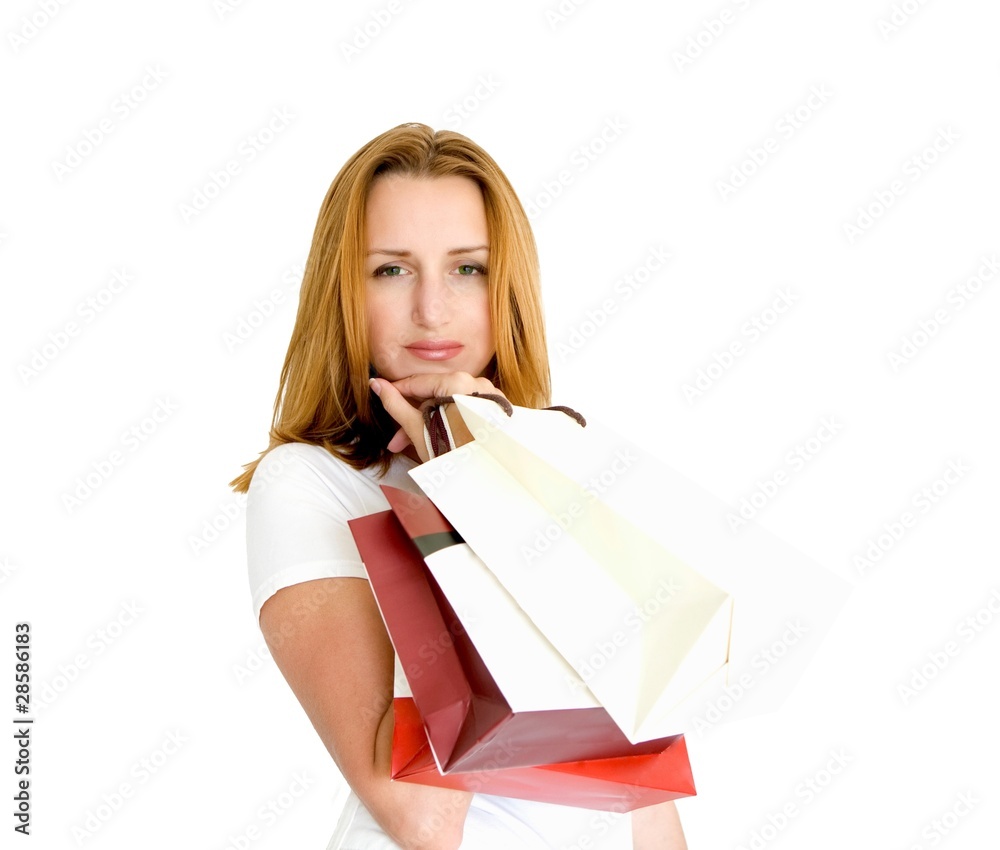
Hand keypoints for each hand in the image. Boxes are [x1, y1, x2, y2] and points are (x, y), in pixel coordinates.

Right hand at [369, 372, 503, 461]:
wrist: (485, 479)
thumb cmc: (452, 455)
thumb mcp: (418, 429)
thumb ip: (396, 405)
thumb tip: (376, 384)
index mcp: (458, 382)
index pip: (419, 382)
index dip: (396, 391)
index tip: (381, 395)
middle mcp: (477, 383)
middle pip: (434, 394)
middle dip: (413, 417)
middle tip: (397, 441)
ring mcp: (490, 396)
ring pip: (449, 403)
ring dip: (429, 421)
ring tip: (415, 447)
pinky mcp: (496, 411)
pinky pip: (465, 409)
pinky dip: (450, 420)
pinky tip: (438, 438)